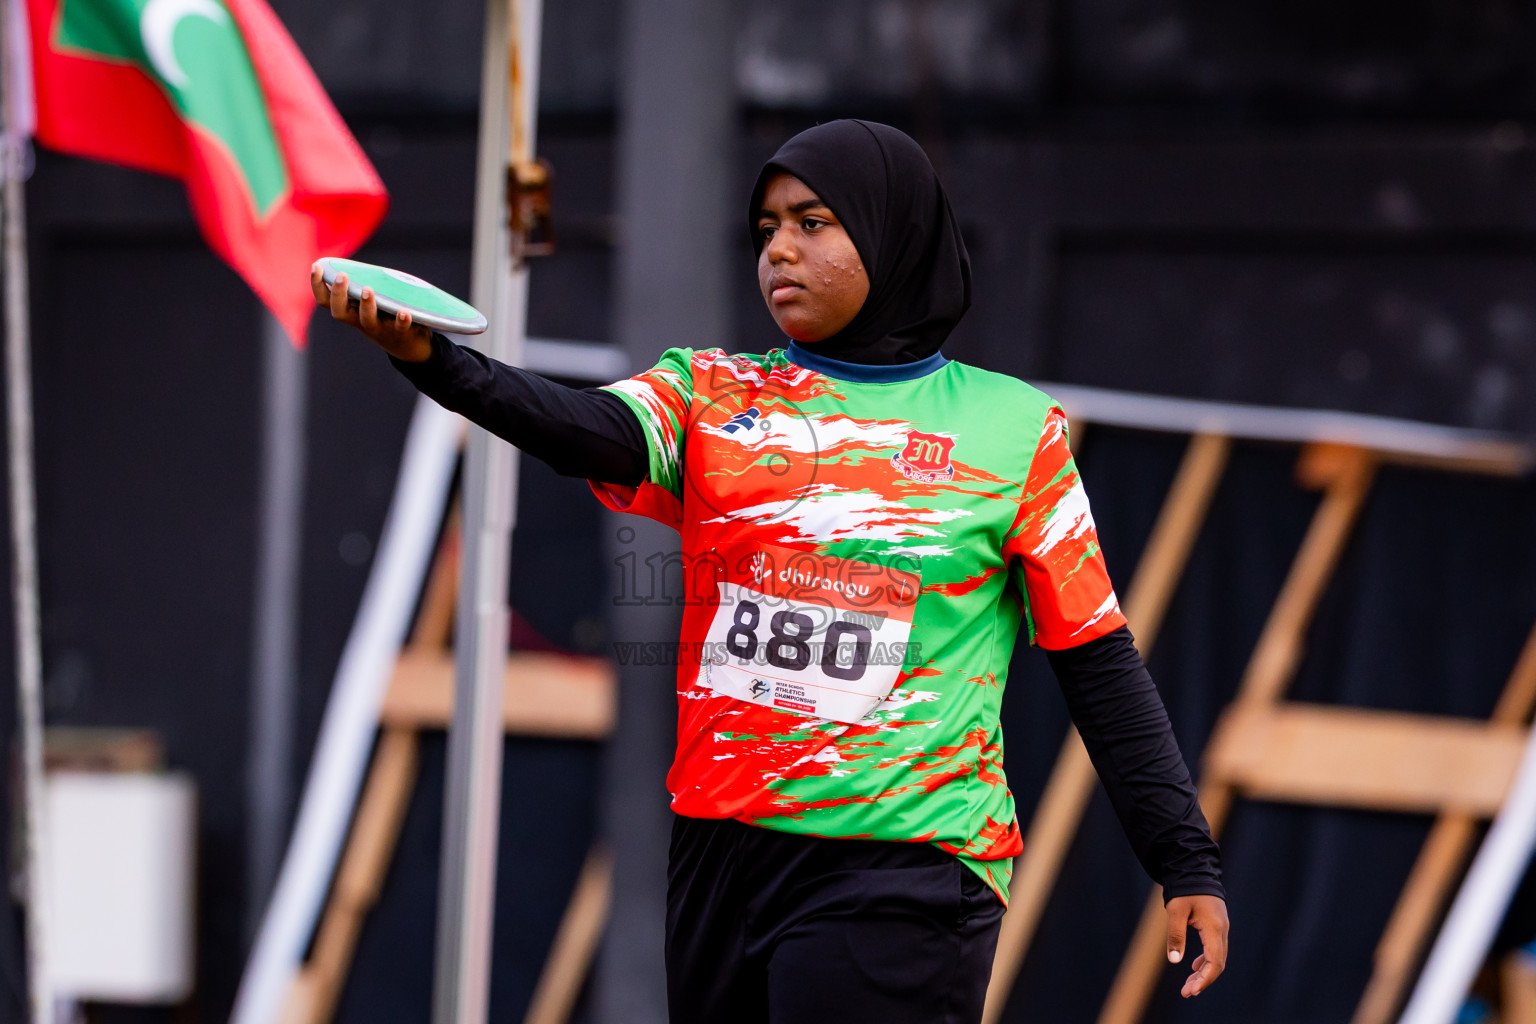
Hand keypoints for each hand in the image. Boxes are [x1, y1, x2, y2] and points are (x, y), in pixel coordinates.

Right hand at [311, 263, 432, 361]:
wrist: (409, 347)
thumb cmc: (384, 316)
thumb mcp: (370, 303)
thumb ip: (362, 286)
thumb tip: (356, 263)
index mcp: (349, 311)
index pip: (325, 301)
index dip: (317, 285)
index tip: (316, 266)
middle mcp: (360, 321)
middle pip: (340, 312)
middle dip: (338, 294)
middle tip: (342, 275)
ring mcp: (379, 328)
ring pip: (367, 320)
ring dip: (366, 305)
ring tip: (367, 289)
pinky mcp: (400, 333)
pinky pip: (400, 328)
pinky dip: (402, 320)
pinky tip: (404, 312)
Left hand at [1166, 894, 1227, 996]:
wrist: (1195, 870)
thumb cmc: (1185, 889)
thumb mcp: (1176, 911)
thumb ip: (1175, 935)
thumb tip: (1175, 961)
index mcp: (1214, 928)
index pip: (1214, 962)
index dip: (1204, 979)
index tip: (1192, 991)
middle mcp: (1222, 931)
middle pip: (1218, 964)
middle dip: (1203, 980)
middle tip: (1186, 993)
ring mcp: (1221, 928)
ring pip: (1217, 958)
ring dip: (1204, 972)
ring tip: (1189, 985)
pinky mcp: (1217, 926)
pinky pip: (1215, 949)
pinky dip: (1205, 961)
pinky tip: (1193, 966)